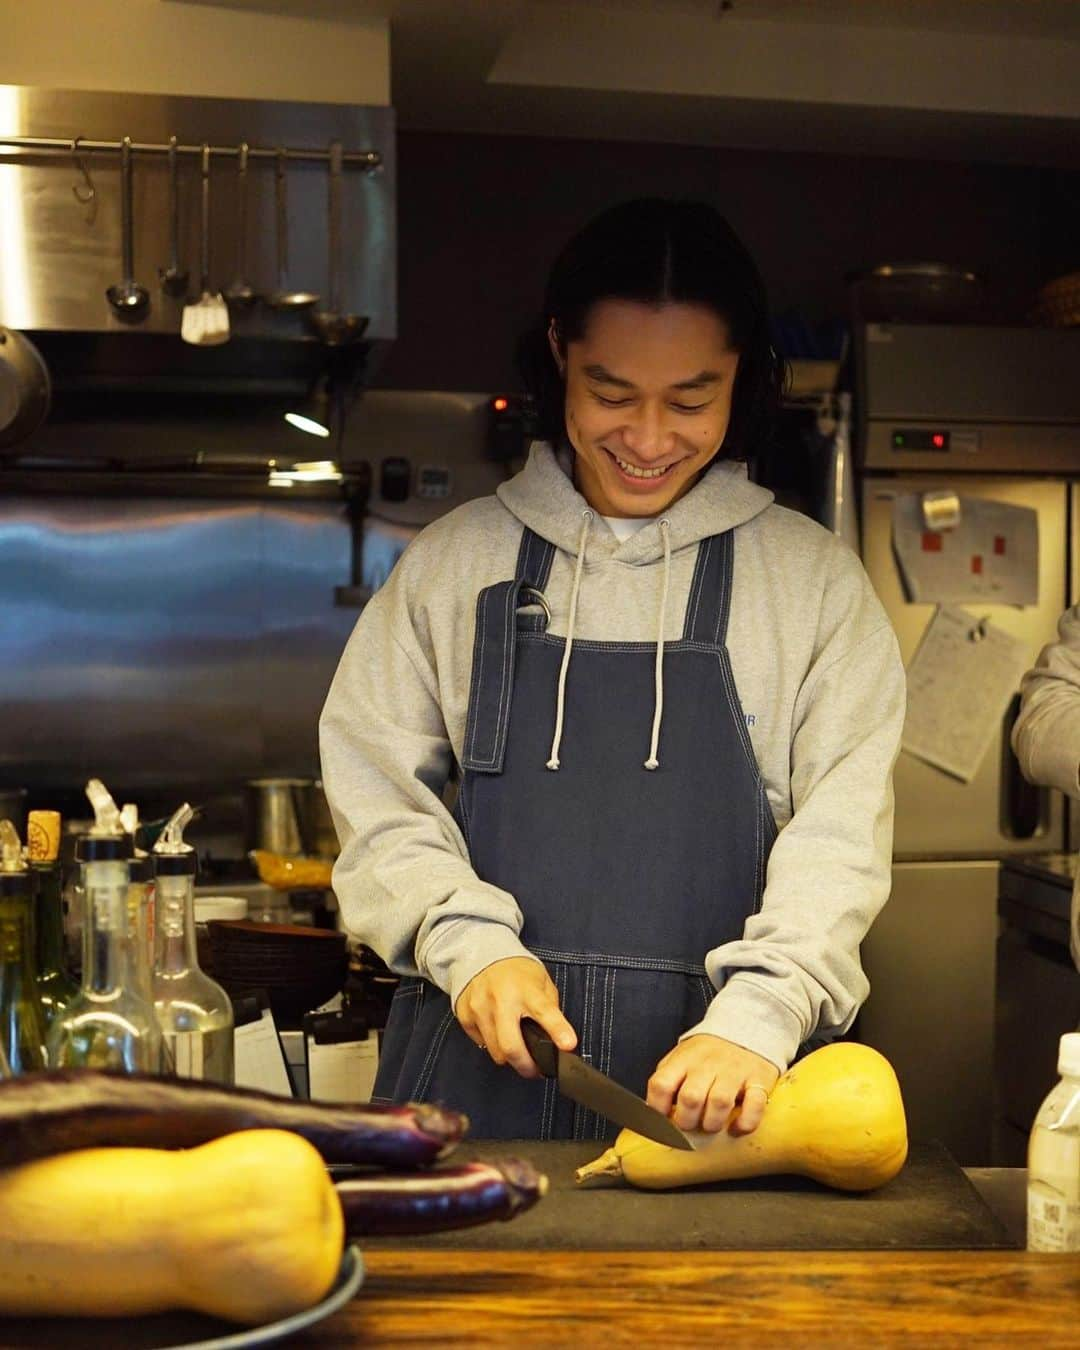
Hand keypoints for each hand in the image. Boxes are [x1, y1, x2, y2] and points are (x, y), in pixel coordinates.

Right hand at [454, 957, 576, 1078]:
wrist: (481, 953)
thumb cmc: (516, 971)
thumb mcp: (541, 981)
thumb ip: (549, 1008)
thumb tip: (557, 1038)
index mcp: (526, 989)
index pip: (545, 1012)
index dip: (558, 1030)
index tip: (568, 1045)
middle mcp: (501, 999)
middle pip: (511, 1047)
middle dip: (526, 1066)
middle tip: (535, 1070)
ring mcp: (480, 1008)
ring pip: (496, 1052)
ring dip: (510, 1057)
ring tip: (517, 1048)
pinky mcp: (465, 1016)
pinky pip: (481, 1044)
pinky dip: (492, 1044)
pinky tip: (497, 1031)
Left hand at [647, 1035, 779, 1135]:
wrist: (748, 1027)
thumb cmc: (709, 1053)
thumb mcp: (682, 1057)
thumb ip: (668, 1080)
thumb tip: (653, 1114)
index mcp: (684, 1059)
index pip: (661, 1085)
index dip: (657, 1109)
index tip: (662, 1121)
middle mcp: (708, 1064)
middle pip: (690, 1098)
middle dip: (687, 1121)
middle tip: (691, 1124)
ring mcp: (735, 1071)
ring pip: (719, 1103)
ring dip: (713, 1123)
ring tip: (712, 1125)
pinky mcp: (759, 1080)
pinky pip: (754, 1107)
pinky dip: (745, 1123)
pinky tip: (737, 1127)